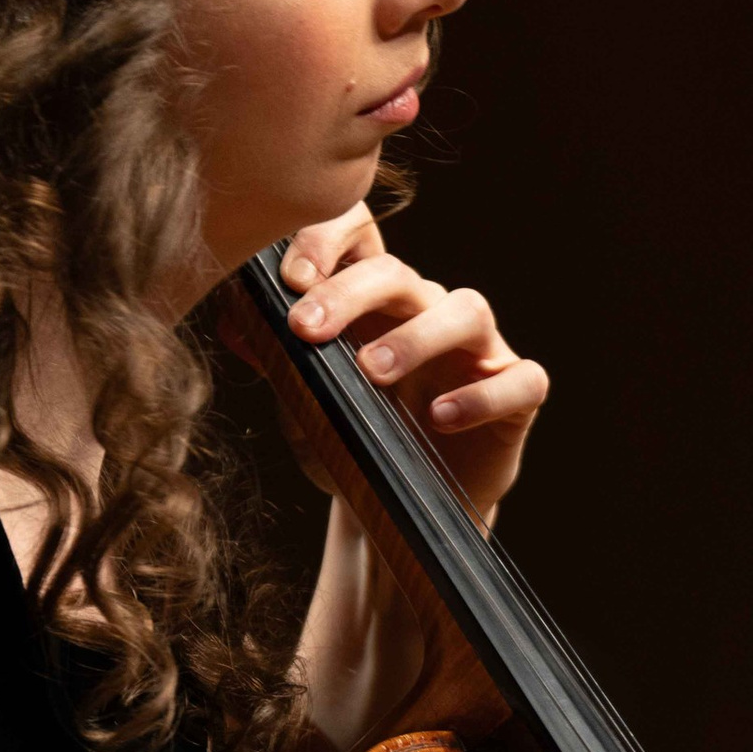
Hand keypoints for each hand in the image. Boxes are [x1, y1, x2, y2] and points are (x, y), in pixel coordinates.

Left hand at [279, 205, 547, 530]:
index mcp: (375, 304)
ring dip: (416, 336)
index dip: (329, 238)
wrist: (408, 514)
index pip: (362, 237)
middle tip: (308, 330)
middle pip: (400, 274)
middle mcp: (429, 312)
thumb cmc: (359, 447)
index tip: (289, 277)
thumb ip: (280, 366)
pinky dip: (482, 396)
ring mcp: (479, 350)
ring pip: (466, 310)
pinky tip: (441, 417)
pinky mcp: (518, 396)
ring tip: (372, 373)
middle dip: (350, 294)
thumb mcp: (308, 410)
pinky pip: (520, 380)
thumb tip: (232, 323)